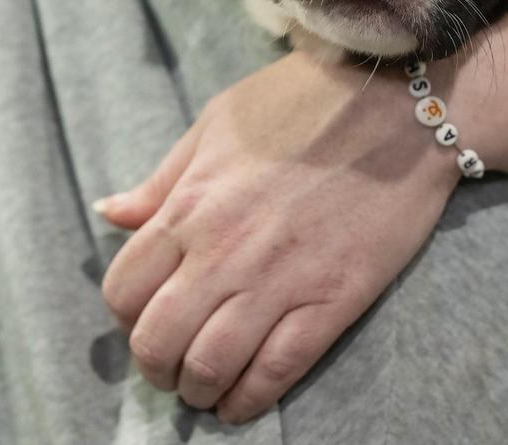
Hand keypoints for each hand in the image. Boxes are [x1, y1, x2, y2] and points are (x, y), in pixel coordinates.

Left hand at [96, 51, 459, 423]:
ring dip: (198, 390)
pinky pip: (277, 370)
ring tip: (204, 389)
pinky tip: (242, 404)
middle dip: (155, 366)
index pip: (124, 289)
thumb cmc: (303, 103)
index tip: (144, 318)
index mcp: (190, 206)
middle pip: (158, 341)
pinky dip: (251, 400)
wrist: (398, 108)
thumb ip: (162, 179)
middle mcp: (224, 252)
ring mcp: (279, 280)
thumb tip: (109, 212)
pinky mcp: (332, 300)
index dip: (124, 317)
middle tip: (171, 366)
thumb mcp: (217, 123)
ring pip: (212, 366)